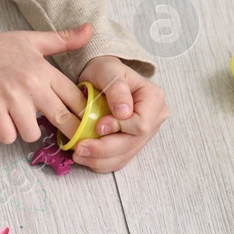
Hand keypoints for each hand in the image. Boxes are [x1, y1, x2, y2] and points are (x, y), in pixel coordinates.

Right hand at [0, 24, 93, 143]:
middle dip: (70, 132)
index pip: (75, 98)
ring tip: (25, 121)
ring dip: (30, 131)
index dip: (84, 113)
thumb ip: (64, 39)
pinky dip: (7, 134)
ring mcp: (11, 98)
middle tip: (70, 137)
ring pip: (32, 133)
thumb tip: (89, 29)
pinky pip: (7, 136)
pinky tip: (6, 123)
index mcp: (44, 70)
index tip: (86, 121)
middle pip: (62, 119)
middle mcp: (31, 85)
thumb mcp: (35, 40)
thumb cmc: (4, 48)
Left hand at [69, 56, 167, 172]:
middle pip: (132, 144)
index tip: (98, 125)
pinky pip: (119, 159)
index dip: (119, 128)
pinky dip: (102, 162)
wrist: (103, 77)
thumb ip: (116, 89)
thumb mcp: (108, 71)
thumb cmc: (106, 71)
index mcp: (153, 99)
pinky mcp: (133, 143)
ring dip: (100, 160)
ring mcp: (145, 134)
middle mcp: (154, 118)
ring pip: (125, 155)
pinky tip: (87, 158)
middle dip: (104, 149)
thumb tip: (123, 113)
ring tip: (79, 155)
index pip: (141, 124)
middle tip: (80, 148)